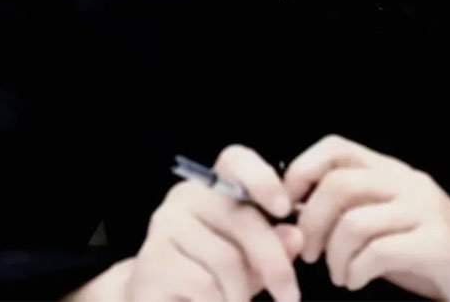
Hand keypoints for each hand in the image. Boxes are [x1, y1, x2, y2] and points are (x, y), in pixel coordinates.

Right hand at [122, 144, 302, 301]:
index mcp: (213, 186)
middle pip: (241, 218)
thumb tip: (296, 237)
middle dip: (274, 262)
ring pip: (226, 259)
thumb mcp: (248, 260)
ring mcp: (165, 227)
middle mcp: (185, 197)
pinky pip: (204, 286)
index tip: (284, 209)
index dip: (262, 179)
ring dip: (242, 293)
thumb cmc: (211, 276)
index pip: (235, 161)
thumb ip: (273, 246)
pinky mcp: (153, 263)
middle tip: (291, 296)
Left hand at [284, 135, 449, 300]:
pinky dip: (357, 271)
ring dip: (334, 256)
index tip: (289, 206)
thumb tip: (296, 211)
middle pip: (338, 184)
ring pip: (354, 220)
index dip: (302, 170)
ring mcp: (425, 210)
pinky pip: (378, 251)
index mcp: (393, 172)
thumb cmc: (433, 254)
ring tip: (341, 274)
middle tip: (310, 252)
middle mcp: (408, 182)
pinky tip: (358, 281)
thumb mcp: (390, 223)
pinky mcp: (437, 241)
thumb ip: (352, 211)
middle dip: (311, 222)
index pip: (336, 147)